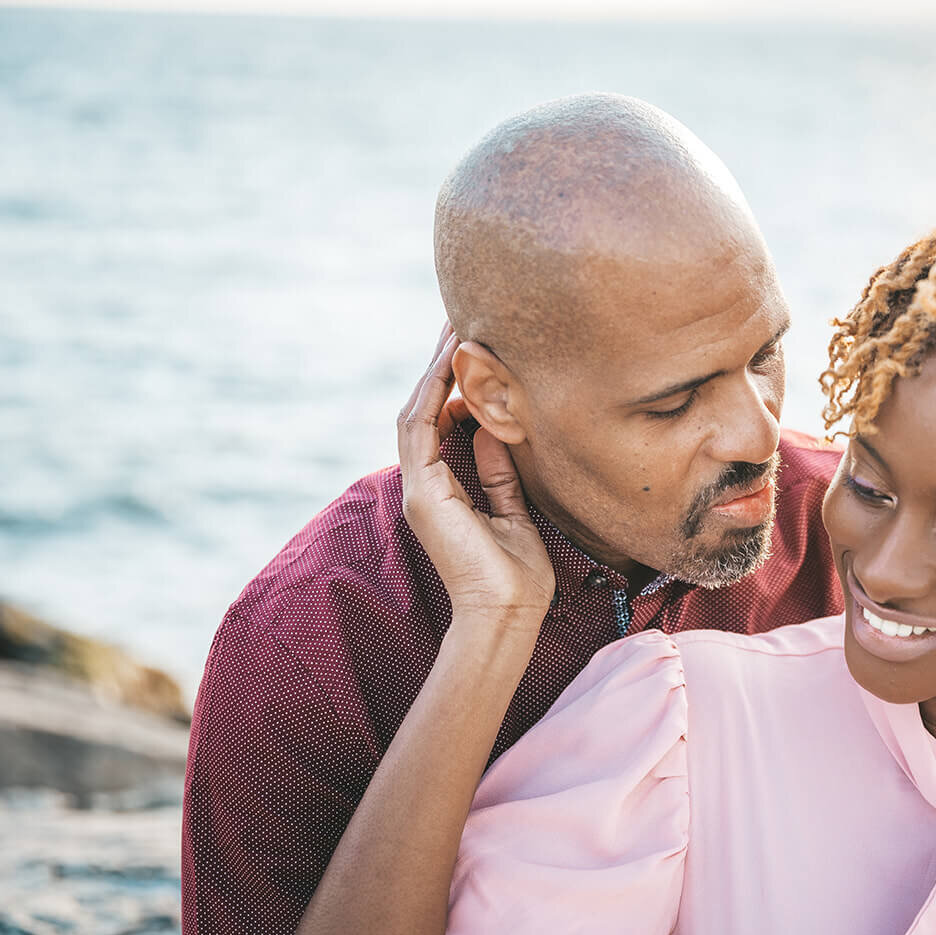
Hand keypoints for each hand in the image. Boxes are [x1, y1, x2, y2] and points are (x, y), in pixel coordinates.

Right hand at [397, 325, 554, 630]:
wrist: (508, 613)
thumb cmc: (519, 573)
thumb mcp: (513, 507)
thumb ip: (498, 468)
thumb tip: (491, 425)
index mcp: (444, 489)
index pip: (442, 423)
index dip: (453, 384)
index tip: (473, 348)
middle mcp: (426, 484)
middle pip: (424, 410)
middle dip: (440, 366)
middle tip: (458, 321)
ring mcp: (419, 488)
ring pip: (416, 412)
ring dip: (434, 370)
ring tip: (454, 329)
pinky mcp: (422, 492)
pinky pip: (418, 429)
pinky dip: (432, 393)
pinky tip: (449, 362)